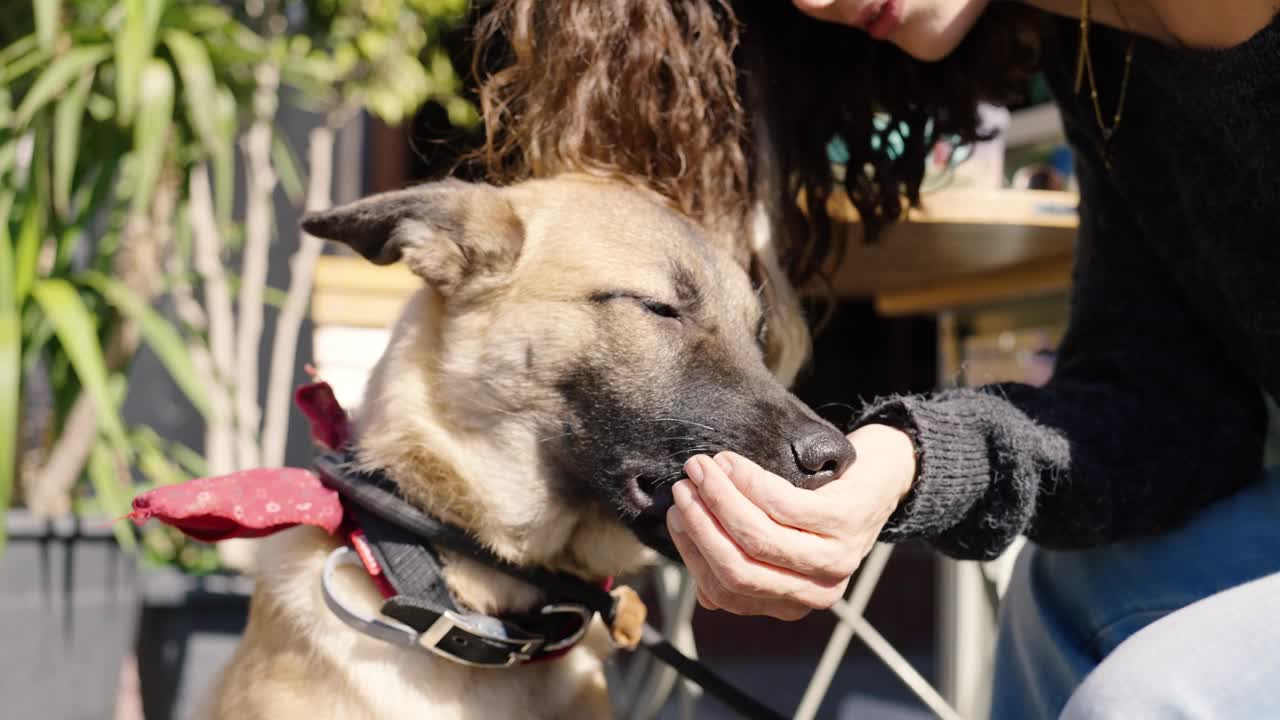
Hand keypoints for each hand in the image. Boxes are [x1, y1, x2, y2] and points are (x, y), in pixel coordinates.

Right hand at [665, 424, 915, 620]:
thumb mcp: (779, 539)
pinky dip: (747, 481)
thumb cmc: (819, 504)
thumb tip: (694, 563)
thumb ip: (741, 556)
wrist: (882, 475)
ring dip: (719, 498)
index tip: (674, 515)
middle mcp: (815, 590)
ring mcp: (834, 558)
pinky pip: (782, 505)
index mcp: (791, 604)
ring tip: (701, 468)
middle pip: (737, 569)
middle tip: (682, 487)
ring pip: (757, 536)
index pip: (725, 592)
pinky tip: (732, 463)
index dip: (692, 552)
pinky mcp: (845, 522)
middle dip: (700, 525)